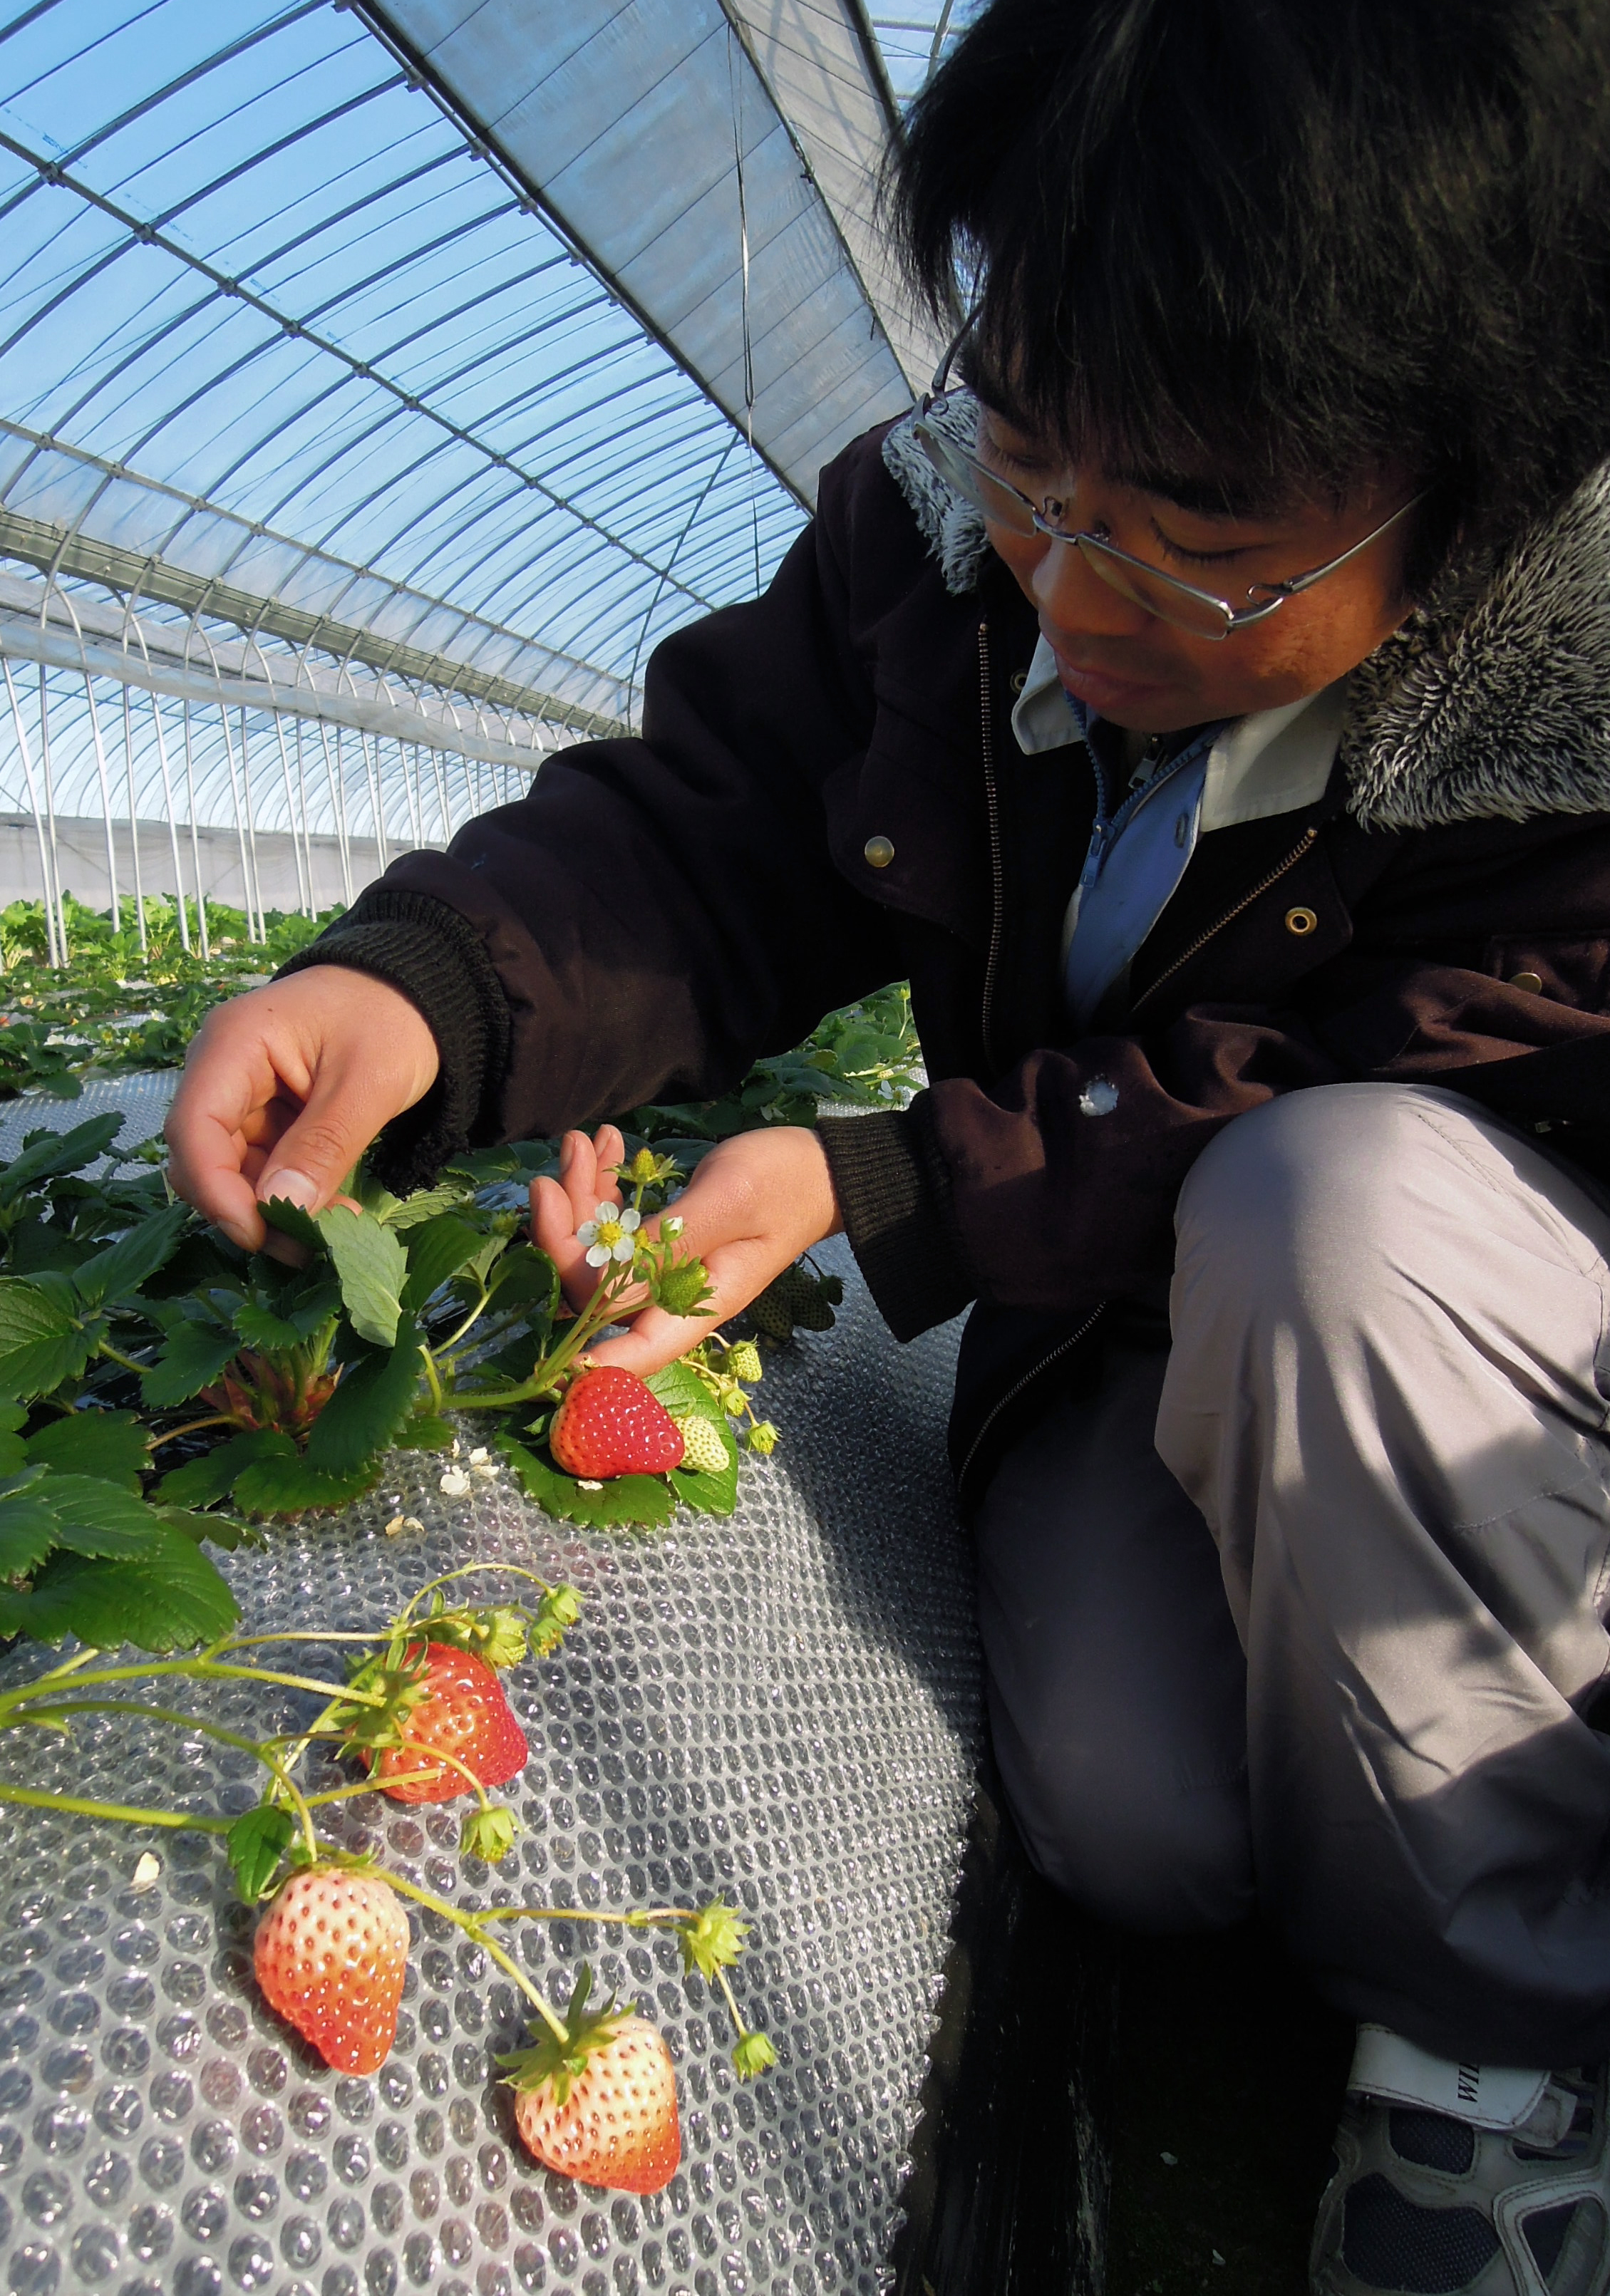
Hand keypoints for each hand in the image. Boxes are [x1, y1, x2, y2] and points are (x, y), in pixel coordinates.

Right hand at [164, 967, 439, 1251]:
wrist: (419, 992)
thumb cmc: (394, 1019)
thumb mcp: (368, 1083)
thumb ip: (324, 1145)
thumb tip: (282, 1209)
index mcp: (234, 1042)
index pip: (194, 1127)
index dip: (215, 1190)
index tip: (258, 1233)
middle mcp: (222, 1069)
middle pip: (204, 1156)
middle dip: (247, 1208)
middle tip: (305, 1248)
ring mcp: (241, 1094)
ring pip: (231, 1171)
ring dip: (271, 1209)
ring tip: (329, 1233)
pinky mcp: (265, 1116)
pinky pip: (261, 1167)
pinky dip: (289, 1196)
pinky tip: (329, 1214)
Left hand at [531, 1124, 842, 1375]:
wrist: (819, 1163)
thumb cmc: (785, 1182)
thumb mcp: (727, 1203)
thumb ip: (670, 1246)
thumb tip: (608, 1291)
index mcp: (696, 1304)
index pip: (630, 1351)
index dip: (579, 1353)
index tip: (533, 1320)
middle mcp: (673, 1297)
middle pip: (593, 1292)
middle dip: (562, 1236)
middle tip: (551, 1176)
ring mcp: (664, 1268)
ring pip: (595, 1253)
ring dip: (577, 1199)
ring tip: (581, 1142)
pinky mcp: (661, 1238)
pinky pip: (614, 1226)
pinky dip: (600, 1186)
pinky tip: (606, 1144)